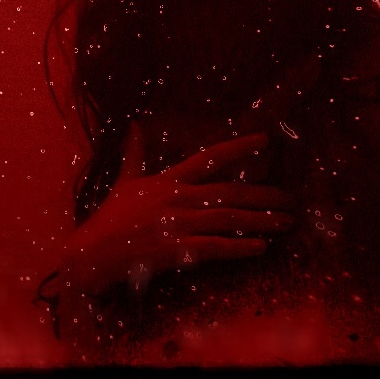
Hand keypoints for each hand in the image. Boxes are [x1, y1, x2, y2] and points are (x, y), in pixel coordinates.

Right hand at [60, 129, 295, 295]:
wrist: (90, 253)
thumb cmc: (109, 219)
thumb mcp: (125, 182)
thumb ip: (135, 154)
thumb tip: (134, 125)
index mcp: (167, 180)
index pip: (209, 157)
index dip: (238, 147)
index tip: (265, 139)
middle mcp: (176, 198)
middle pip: (228, 192)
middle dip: (262, 194)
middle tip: (289, 197)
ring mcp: (176, 224)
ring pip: (227, 219)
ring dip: (259, 221)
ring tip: (284, 222)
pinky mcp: (175, 250)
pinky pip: (214, 248)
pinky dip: (239, 247)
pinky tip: (260, 247)